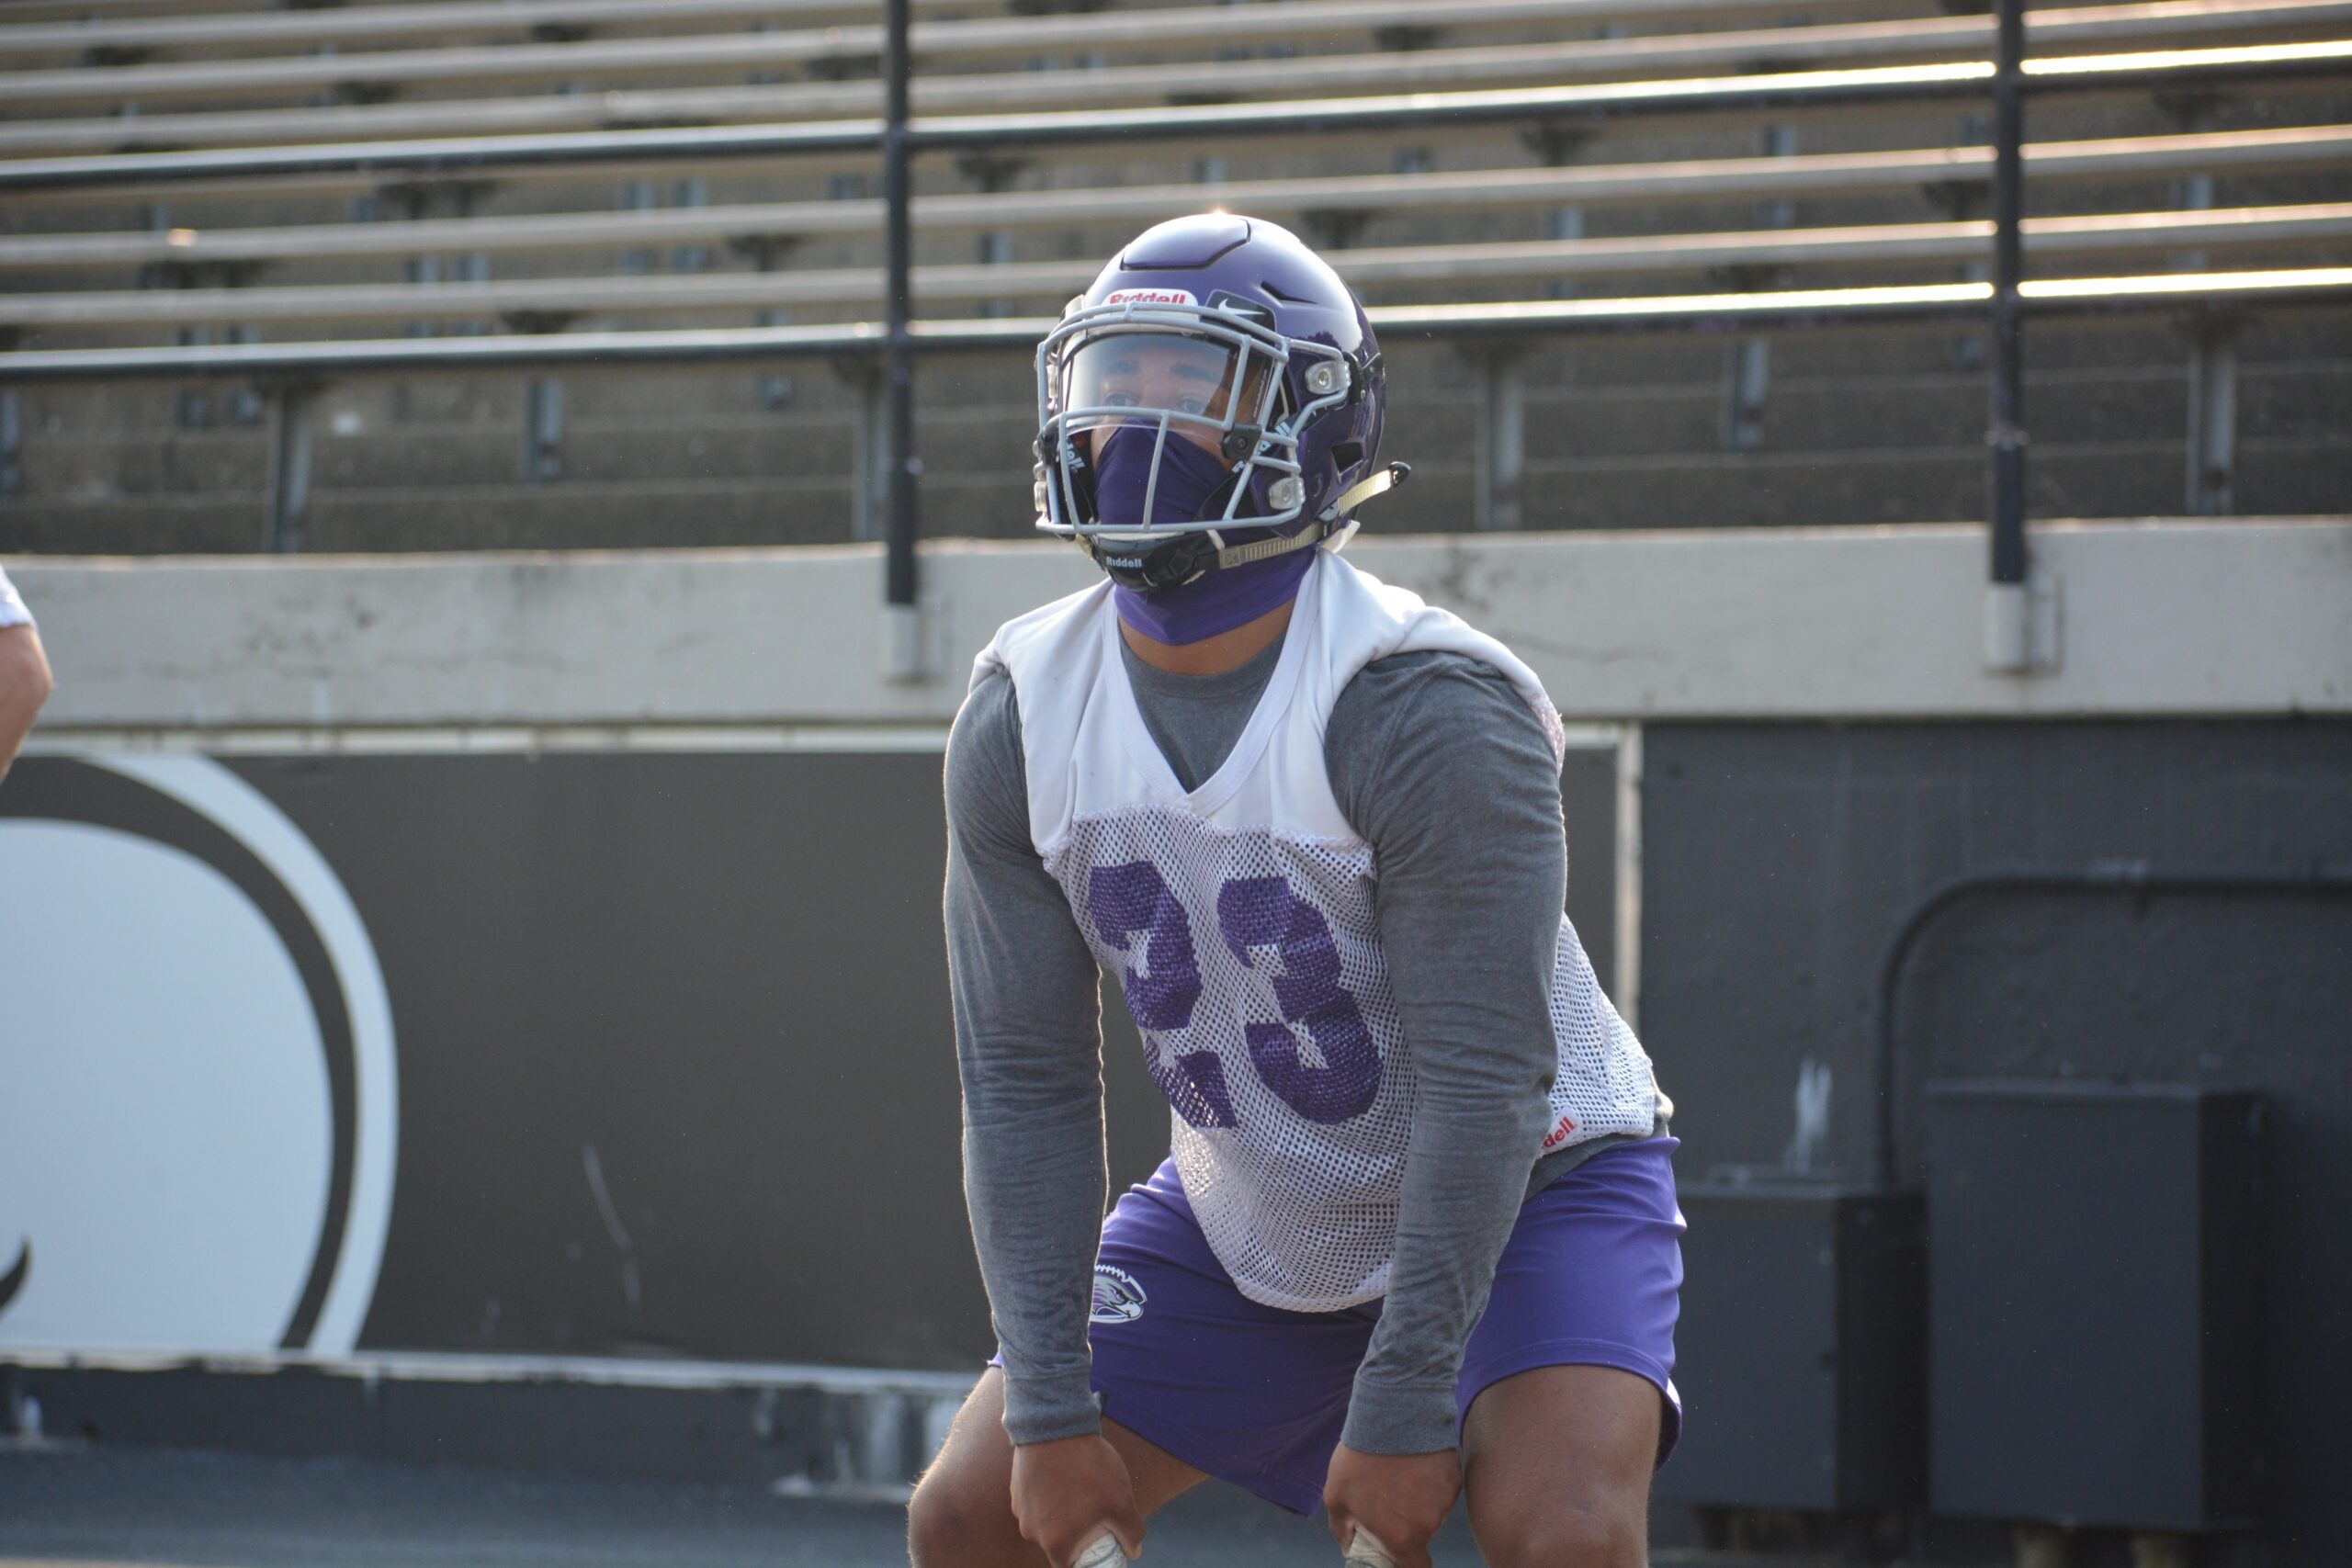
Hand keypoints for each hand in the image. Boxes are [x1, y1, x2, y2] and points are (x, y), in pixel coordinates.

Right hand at [1010, 1431, 1145, 1567]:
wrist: (1056, 1425)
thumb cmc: (1088, 1468)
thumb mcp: (1121, 1502)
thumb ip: (1130, 1533)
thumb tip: (1133, 1550)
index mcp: (1056, 1543)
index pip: (1069, 1565)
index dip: (1085, 1557)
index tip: (1097, 1542)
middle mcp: (1032, 1531)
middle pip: (1058, 1542)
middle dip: (1075, 1531)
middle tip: (1093, 1510)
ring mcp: (1021, 1509)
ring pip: (1046, 1520)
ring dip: (1061, 1511)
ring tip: (1079, 1487)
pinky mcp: (1015, 1488)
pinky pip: (1036, 1501)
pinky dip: (1049, 1495)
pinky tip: (1063, 1475)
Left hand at [1323, 1443, 1461, 1567]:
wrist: (1391, 1413)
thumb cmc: (1360, 1458)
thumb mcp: (1336, 1497)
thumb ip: (1343, 1531)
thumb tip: (1351, 1546)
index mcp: (1403, 1536)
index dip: (1405, 1563)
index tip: (1397, 1552)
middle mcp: (1429, 1524)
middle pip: (1421, 1534)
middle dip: (1406, 1522)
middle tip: (1387, 1496)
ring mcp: (1445, 1499)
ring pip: (1431, 1509)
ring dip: (1417, 1499)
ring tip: (1398, 1472)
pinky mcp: (1454, 1476)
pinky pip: (1441, 1487)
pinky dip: (1429, 1479)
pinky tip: (1413, 1460)